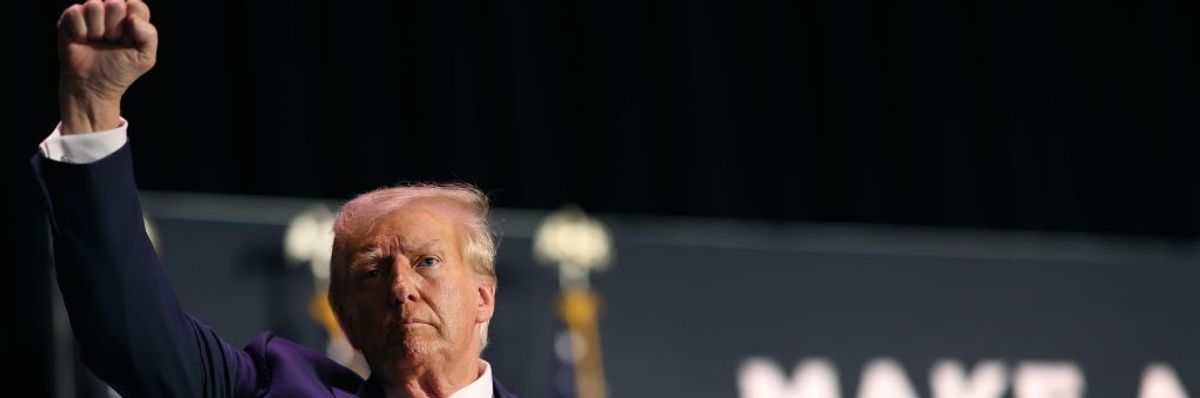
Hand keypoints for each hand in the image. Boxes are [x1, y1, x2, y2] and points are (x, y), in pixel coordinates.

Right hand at [57, 0, 156, 133]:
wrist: (92, 85)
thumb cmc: (119, 71)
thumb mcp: (145, 57)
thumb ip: (149, 35)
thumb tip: (132, 18)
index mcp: (131, 18)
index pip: (135, 4)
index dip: (132, 23)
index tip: (128, 41)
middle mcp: (111, 12)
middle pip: (114, 3)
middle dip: (114, 27)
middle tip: (111, 42)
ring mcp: (90, 14)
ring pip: (93, 5)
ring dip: (96, 29)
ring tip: (96, 41)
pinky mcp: (70, 18)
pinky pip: (75, 12)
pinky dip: (80, 31)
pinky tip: (82, 41)